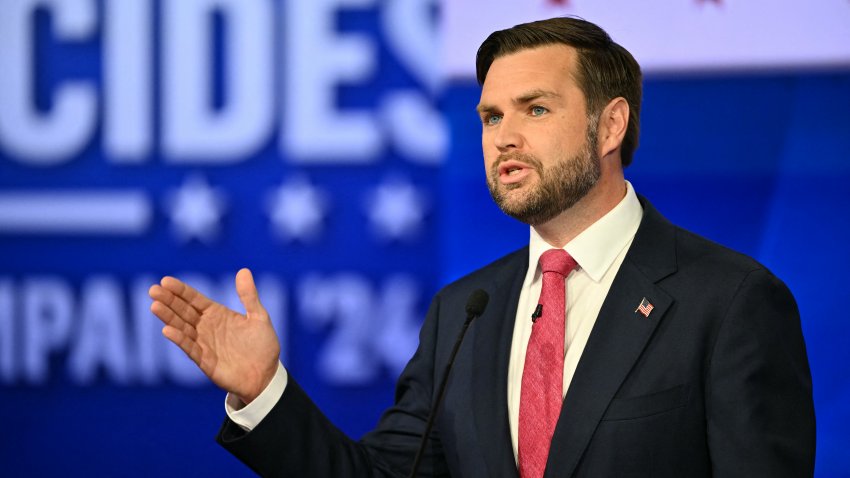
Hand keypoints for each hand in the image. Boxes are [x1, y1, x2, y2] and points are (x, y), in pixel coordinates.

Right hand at [149, 268, 280, 403]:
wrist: (267, 375)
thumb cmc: (263, 346)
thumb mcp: (259, 317)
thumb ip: (249, 296)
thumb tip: (243, 270)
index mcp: (217, 314)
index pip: (195, 299)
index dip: (181, 290)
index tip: (166, 280)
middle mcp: (206, 327)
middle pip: (183, 311)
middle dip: (169, 300)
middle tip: (153, 290)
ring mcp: (204, 343)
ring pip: (182, 327)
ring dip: (168, 317)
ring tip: (155, 305)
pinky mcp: (204, 360)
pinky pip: (190, 348)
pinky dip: (179, 339)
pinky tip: (168, 330)